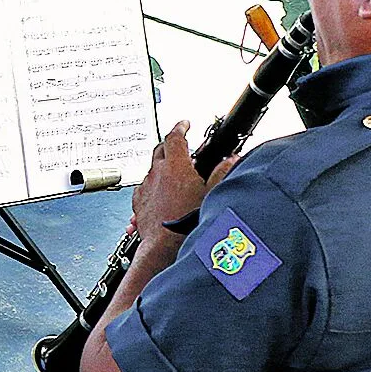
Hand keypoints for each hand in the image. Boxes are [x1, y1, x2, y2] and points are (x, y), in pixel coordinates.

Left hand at [131, 120, 237, 237]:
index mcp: (176, 167)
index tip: (184, 124)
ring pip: (153, 170)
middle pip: (161, 150)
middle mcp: (157, 173)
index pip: (175, 137)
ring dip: (163, 169)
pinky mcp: (138, 201)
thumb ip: (222, 173)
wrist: (164, 246)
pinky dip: (155, 187)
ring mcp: (146, 186)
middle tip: (180, 147)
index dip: (180, 128)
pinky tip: (164, 196)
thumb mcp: (212, 194)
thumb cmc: (187, 222)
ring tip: (176, 178)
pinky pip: (146, 188)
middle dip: (170, 145)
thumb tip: (231, 160)